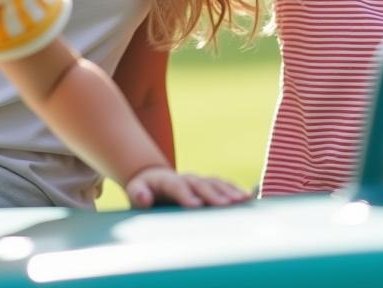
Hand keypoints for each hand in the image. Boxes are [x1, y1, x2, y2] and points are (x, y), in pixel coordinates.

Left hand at [125, 165, 249, 208]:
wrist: (152, 179)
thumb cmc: (143, 191)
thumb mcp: (136, 191)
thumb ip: (138, 194)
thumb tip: (143, 198)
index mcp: (167, 181)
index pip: (178, 186)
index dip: (187, 195)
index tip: (196, 205)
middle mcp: (185, 178)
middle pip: (200, 184)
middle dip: (213, 194)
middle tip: (226, 204)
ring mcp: (197, 180)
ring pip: (214, 183)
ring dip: (228, 191)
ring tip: (242, 200)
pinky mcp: (205, 185)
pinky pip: (222, 185)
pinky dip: (234, 190)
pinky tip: (247, 197)